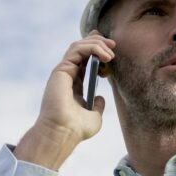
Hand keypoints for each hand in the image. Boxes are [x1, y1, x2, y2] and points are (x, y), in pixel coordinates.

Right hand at [13, 31, 114, 170]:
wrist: (64, 133)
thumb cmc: (76, 129)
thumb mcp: (94, 116)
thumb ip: (97, 106)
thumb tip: (100, 98)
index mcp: (74, 84)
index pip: (84, 60)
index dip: (96, 50)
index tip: (112, 50)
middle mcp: (67, 76)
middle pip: (81, 49)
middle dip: (99, 42)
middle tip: (114, 45)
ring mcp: (63, 72)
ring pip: (79, 46)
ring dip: (97, 44)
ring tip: (111, 52)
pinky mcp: (61, 70)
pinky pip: (77, 50)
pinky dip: (92, 48)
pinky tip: (104, 56)